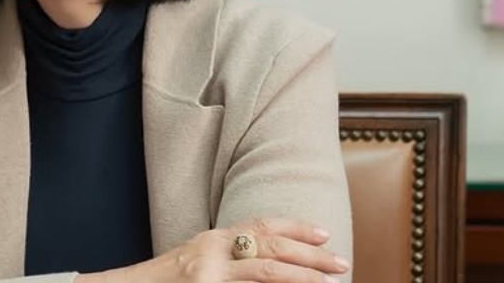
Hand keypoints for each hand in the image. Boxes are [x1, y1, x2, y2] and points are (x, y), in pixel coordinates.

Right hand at [81, 218, 349, 282]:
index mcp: (212, 239)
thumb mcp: (198, 262)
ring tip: (327, 281)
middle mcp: (211, 252)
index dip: (295, 228)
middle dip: (309, 256)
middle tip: (339, 263)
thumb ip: (229, 258)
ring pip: (265, 273)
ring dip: (301, 277)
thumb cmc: (164, 281)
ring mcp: (208, 276)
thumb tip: (270, 262)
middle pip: (269, 248)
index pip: (260, 226)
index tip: (324, 233)